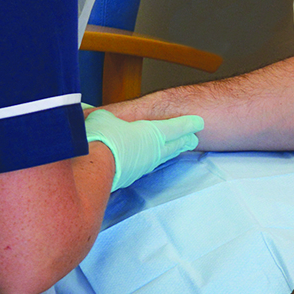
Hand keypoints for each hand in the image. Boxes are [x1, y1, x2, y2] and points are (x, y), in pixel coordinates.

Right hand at [84, 109, 202, 190]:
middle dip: (185, 140)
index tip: (199, 123)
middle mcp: (154, 150)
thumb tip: (106, 119)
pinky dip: (153, 162)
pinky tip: (151, 162)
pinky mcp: (133, 176)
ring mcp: (145, 165)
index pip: (177, 127)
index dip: (188, 124)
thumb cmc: (104, 137)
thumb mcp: (106, 117)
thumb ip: (111, 117)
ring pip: (163, 157)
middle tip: (194, 140)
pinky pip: (148, 166)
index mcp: (154, 132)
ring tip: (177, 150)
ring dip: (172, 152)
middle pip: (174, 144)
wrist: (94, 166)